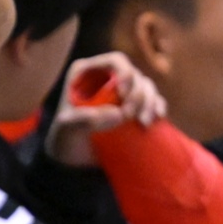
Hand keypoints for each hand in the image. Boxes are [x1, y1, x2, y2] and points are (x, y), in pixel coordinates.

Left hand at [45, 52, 164, 167]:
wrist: (73, 162)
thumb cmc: (65, 141)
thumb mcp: (66, 131)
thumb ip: (83, 120)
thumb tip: (119, 113)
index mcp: (86, 73)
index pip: (115, 61)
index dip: (126, 73)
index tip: (124, 95)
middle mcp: (106, 78)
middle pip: (135, 75)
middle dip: (139, 94)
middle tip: (130, 117)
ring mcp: (121, 93)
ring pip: (146, 87)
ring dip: (151, 102)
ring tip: (143, 123)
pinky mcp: (133, 108)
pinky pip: (153, 101)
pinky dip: (158, 107)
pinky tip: (158, 117)